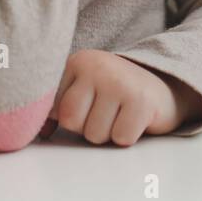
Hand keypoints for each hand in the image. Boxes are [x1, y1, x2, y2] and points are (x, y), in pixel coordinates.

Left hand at [44, 49, 190, 146]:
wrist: (164, 86)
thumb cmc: (116, 94)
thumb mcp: (84, 91)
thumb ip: (57, 108)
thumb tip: (37, 134)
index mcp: (78, 61)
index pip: (56, 109)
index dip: (72, 117)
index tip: (91, 104)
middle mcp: (98, 66)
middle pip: (72, 123)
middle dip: (88, 127)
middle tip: (107, 112)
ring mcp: (121, 81)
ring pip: (95, 135)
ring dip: (109, 133)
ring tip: (121, 114)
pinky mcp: (142, 101)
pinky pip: (120, 139)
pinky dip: (128, 137)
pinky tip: (135, 119)